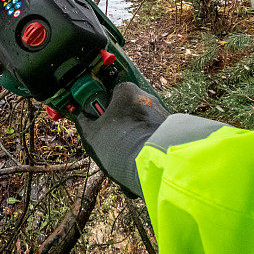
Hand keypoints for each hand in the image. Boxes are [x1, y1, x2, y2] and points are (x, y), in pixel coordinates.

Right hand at [75, 82, 169, 197]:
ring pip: (143, 119)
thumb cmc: (120, 143)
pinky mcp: (171, 126)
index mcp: (127, 91)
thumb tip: (82, 118)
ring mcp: (161, 110)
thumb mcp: (93, 134)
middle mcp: (147, 96)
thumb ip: (85, 122)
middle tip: (115, 137)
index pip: (113, 93)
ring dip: (136, 130)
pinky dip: (148, 139)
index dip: (106, 108)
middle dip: (123, 120)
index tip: (103, 120)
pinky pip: (155, 130)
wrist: (153, 162)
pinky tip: (141, 152)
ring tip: (129, 149)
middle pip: (130, 106)